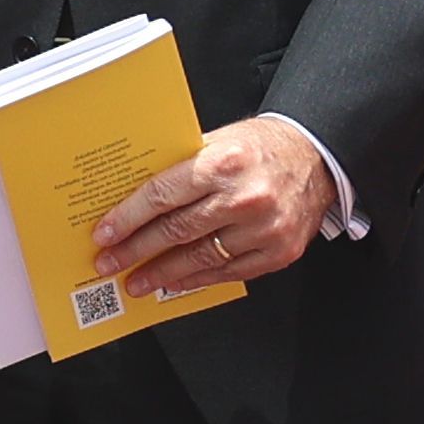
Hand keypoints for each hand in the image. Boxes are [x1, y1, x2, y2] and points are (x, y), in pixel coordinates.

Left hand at [94, 115, 340, 302]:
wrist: (317, 157)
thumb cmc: (263, 148)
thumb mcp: (220, 140)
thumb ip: (182, 167)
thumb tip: (133, 196)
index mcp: (224, 162)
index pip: (162, 196)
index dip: (128, 219)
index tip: (105, 234)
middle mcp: (245, 197)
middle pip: (176, 231)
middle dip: (136, 251)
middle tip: (110, 263)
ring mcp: (264, 229)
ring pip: (199, 258)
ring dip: (162, 274)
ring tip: (138, 281)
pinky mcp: (278, 252)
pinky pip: (227, 273)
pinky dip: (197, 279)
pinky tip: (176, 282)